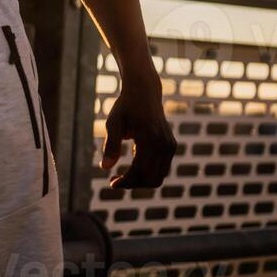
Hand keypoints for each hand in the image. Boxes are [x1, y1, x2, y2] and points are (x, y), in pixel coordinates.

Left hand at [99, 69, 176, 189]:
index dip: (126, 182)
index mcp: (150, 138)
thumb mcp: (113, 123)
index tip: (112, 184)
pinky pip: (162, 168)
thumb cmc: (125, 107)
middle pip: (152, 178)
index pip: (141, 171)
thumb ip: (111, 145)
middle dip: (133, 184)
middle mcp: (164, 144)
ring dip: (141, 180)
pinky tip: (133, 165)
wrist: (144, 92)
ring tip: (122, 176)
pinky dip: (148, 172)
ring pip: (159, 176)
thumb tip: (104, 168)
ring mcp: (170, 146)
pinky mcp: (171, 146)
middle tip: (116, 181)